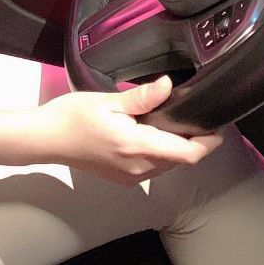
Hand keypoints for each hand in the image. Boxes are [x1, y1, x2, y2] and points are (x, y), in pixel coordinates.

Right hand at [37, 76, 221, 184]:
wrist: (46, 139)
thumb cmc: (72, 117)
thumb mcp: (108, 101)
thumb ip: (142, 98)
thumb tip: (169, 86)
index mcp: (137, 147)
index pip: (187, 154)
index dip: (207, 143)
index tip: (217, 126)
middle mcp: (139, 168)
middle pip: (180, 161)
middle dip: (194, 142)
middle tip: (197, 116)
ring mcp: (131, 177)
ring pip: (168, 165)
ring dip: (177, 148)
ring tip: (176, 121)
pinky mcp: (124, 178)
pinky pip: (153, 168)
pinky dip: (161, 153)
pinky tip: (153, 133)